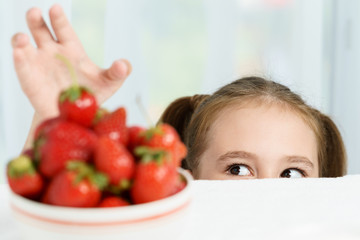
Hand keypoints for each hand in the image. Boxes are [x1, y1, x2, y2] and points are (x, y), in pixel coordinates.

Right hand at [11, 4, 130, 120]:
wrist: (74, 115)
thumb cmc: (91, 94)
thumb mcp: (108, 83)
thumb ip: (117, 73)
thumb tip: (124, 65)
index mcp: (71, 49)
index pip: (64, 29)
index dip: (59, 19)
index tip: (55, 8)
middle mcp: (52, 52)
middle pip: (40, 31)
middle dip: (36, 20)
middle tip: (35, 12)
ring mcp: (38, 65)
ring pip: (24, 46)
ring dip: (20, 39)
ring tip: (22, 39)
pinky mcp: (29, 80)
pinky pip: (21, 67)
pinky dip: (18, 60)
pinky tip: (18, 54)